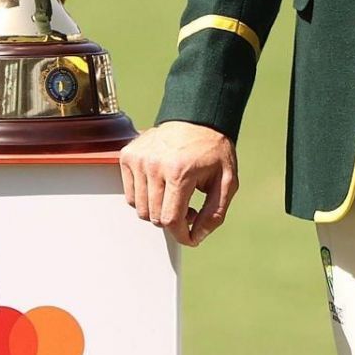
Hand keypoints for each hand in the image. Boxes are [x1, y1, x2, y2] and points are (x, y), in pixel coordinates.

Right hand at [119, 121, 238, 246]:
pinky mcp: (128, 156)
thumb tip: (196, 238)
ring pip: (140, 208)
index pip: (170, 220)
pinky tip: (161, 187)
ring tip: (175, 197)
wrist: (196, 116)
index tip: (190, 237)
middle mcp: (154, 165)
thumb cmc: (213, 150)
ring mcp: (138, 159)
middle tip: (189, 209)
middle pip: (154, 217)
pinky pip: (130, 194)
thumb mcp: (227, 182)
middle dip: (173, 221)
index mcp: (179, 172)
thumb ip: (214, 214)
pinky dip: (144, 198)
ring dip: (158, 210)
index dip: (181, 235)